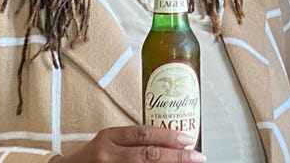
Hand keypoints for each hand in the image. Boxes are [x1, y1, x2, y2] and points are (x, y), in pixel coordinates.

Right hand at [49, 125, 204, 162]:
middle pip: (148, 155)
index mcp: (109, 136)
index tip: (188, 139)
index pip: (143, 134)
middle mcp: (108, 154)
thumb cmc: (92, 156)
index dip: (168, 136)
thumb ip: (133, 139)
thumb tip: (169, 140)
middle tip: (196, 156)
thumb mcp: (109, 140)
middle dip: (176, 156)